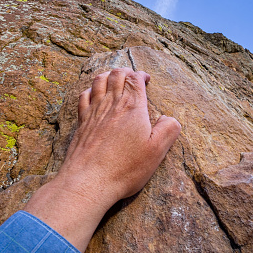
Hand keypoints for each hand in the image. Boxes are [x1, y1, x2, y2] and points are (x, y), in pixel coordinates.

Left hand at [25, 68, 180, 251]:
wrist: (89, 181)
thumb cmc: (125, 167)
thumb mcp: (157, 151)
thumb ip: (168, 130)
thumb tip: (170, 118)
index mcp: (133, 107)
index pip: (135, 78)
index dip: (141, 74)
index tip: (146, 79)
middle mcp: (112, 104)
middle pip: (116, 75)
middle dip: (125, 71)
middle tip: (132, 77)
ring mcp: (94, 112)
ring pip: (98, 81)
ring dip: (107, 75)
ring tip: (113, 78)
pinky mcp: (82, 122)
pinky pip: (84, 96)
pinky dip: (90, 89)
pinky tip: (92, 94)